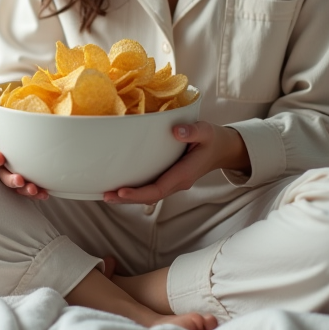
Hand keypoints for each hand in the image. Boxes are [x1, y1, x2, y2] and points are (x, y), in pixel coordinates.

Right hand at [0, 119, 48, 199]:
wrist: (28, 128)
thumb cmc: (11, 124)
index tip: (0, 158)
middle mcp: (1, 162)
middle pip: (2, 173)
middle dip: (10, 179)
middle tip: (19, 180)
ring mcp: (13, 171)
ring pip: (16, 184)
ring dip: (23, 189)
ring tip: (33, 190)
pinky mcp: (26, 178)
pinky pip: (29, 188)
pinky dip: (37, 192)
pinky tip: (44, 193)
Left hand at [102, 122, 248, 204]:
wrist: (222, 150)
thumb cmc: (213, 139)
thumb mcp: (206, 131)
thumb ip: (193, 131)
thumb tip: (175, 131)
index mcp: (185, 174)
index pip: (158, 189)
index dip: (139, 193)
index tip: (121, 191)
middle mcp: (178, 182)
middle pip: (150, 197)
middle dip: (128, 198)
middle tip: (106, 196)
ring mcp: (174, 183)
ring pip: (149, 196)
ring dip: (129, 197)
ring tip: (107, 194)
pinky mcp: (170, 179)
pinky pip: (151, 189)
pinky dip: (136, 191)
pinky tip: (121, 187)